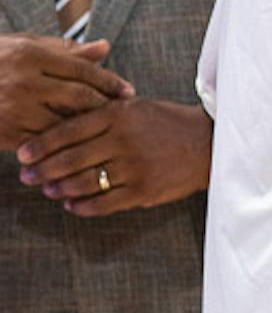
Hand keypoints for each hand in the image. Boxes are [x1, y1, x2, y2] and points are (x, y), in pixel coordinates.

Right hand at [0, 34, 133, 151]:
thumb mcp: (25, 46)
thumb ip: (65, 51)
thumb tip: (105, 47)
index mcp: (31, 56)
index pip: (82, 70)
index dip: (110, 82)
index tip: (130, 92)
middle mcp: (24, 82)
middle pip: (79, 98)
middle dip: (106, 107)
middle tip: (125, 116)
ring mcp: (12, 109)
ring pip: (63, 124)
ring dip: (87, 131)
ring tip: (108, 134)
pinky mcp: (3, 132)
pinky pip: (41, 142)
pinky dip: (61, 146)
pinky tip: (77, 149)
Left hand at [15, 99, 211, 216]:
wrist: (208, 142)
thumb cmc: (169, 122)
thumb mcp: (135, 106)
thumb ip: (101, 112)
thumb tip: (61, 127)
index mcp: (119, 114)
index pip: (68, 130)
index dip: (40, 145)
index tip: (23, 154)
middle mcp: (124, 139)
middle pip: (70, 159)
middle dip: (42, 170)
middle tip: (27, 176)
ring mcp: (134, 166)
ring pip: (83, 182)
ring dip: (59, 189)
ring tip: (49, 190)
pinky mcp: (144, 189)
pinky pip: (103, 203)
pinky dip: (83, 206)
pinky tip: (73, 204)